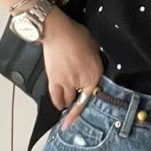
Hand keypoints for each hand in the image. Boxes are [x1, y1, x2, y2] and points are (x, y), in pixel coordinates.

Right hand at [40, 7, 104, 128]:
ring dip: (67, 103)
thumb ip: (96, 61)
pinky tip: (58, 103)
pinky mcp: (53, 80)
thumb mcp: (94, 47)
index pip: (92, 97)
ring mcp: (66, 82)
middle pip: (78, 100)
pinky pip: (55, 96)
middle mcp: (81, 81)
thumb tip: (94, 67)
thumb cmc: (76, 35)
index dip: (87, 109)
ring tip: (67, 103)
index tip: (84, 119)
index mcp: (94, 74)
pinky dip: (57, 101)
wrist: (57, 31)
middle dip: (77, 102)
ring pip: (66, 101)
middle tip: (75, 104)